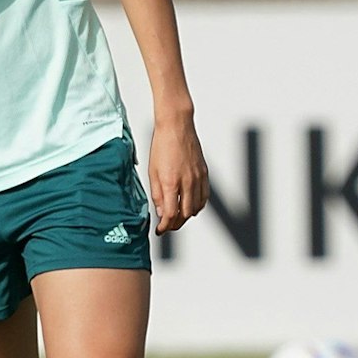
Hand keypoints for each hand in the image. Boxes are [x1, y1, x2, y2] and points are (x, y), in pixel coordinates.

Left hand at [149, 115, 208, 233]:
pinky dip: (198, 206)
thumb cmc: (161, 146)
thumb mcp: (152, 171)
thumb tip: (161, 212)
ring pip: (197, 207)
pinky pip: (204, 197)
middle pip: (185, 214)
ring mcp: (198, 178)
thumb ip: (156, 194)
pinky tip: (190, 206)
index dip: (165, 226)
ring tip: (177, 218)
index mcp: (170, 182)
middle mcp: (187, 182)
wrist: (177, 127)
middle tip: (167, 227)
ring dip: (187, 216)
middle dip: (176, 224)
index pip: (171, 214)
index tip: (159, 230)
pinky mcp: (205, 174)